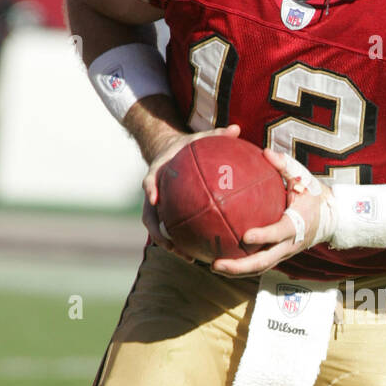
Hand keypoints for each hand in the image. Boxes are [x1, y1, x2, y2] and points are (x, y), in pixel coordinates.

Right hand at [141, 124, 240, 257]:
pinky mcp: (168, 215)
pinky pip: (175, 231)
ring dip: (171, 245)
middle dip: (159, 232)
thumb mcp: (200, 139)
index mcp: (157, 173)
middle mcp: (154, 193)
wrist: (172, 154)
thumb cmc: (189, 146)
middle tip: (172, 244)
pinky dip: (185, 243)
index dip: (149, 190)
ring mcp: (158, 207)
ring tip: (189, 258)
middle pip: (150, 216)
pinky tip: (203, 255)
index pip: (149, 181)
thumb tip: (237, 128)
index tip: (153, 200)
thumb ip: (217, 135)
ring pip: (159, 230)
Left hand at [210, 149, 334, 276]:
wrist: (330, 219)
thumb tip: (265, 152)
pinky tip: (220, 258)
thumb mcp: (305, 178)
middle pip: (263, 261)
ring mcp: (283, 254)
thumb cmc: (313, 196)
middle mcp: (289, 244)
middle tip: (215, 264)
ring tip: (212, 266)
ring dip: (236, 271)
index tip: (245, 236)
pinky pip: (258, 263)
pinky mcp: (277, 256)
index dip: (264, 236)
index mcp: (297, 225)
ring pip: (259, 267)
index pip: (280, 233)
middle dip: (239, 266)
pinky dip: (240, 265)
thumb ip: (285, 166)